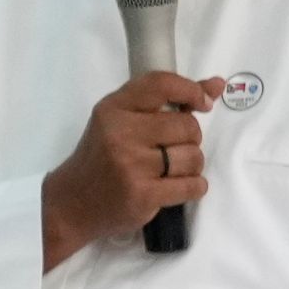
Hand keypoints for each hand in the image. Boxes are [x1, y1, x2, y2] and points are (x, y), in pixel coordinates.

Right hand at [41, 71, 223, 265]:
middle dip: (189, 139)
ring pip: (194, 157)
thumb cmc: (101, 157)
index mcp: (113, 109)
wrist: (71, 204)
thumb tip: (217, 85)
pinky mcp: (143, 195)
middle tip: (170, 149)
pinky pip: (193, 185)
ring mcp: (131, 166)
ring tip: (169, 171)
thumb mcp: (122, 121)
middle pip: (188, 126)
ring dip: (190, 166)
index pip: (162, 85)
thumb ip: (168, 101)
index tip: (201, 104)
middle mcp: (120, 133)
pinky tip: (174, 187)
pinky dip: (193, 187)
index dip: (191, 91)